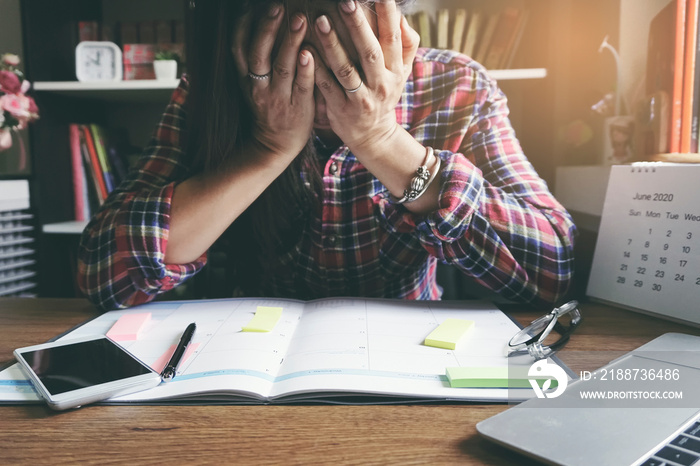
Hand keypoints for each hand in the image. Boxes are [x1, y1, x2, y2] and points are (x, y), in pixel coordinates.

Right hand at [231, 4, 315, 159]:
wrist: (275, 146)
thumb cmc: (268, 108)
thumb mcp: (253, 84)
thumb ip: (256, 57)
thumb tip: (264, 23)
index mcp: (246, 79)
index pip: (238, 48)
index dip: (243, 26)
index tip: (252, 5)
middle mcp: (260, 87)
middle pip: (258, 54)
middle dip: (267, 28)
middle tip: (278, 6)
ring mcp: (279, 98)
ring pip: (282, 67)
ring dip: (290, 42)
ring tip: (300, 19)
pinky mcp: (299, 108)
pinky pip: (302, 87)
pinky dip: (305, 69)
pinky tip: (310, 52)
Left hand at [311, 0, 419, 154]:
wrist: (374, 136)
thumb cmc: (384, 94)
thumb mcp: (401, 72)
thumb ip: (406, 44)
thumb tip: (402, 17)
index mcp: (396, 71)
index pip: (394, 39)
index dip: (388, 16)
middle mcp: (381, 84)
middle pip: (370, 52)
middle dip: (357, 26)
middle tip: (346, 1)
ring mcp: (360, 99)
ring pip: (346, 69)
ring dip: (332, 45)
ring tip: (320, 21)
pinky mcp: (340, 109)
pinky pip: (327, 86)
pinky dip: (317, 69)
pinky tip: (305, 50)